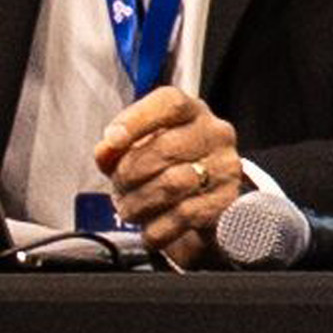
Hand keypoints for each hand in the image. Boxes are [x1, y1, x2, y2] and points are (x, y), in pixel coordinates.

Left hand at [92, 84, 251, 266]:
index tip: (112, 140)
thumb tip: (105, 152)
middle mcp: (215, 135)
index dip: (136, 120)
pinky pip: (183, 217)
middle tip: (118, 187)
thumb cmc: (166, 166)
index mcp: (191, 112)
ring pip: (172, 185)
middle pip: (165, 148)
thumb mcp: (138, 148)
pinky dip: (156, 228)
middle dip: (129, 173)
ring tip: (129, 209)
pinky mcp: (227, 204)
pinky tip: (148, 228)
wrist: (202, 202)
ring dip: (139, 202)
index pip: (170, 103)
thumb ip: (117, 147)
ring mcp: (225, 169)